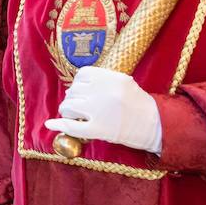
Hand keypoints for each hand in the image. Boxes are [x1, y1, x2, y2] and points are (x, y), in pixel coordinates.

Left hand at [45, 67, 161, 152]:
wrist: (156, 126)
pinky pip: (71, 126)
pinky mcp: (99, 130)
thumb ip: (103, 80)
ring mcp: (100, 111)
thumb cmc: (140, 104)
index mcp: (111, 78)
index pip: (82, 75)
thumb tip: (74, 87)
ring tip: (73, 115)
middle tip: (77, 106)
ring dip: (67, 110)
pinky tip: (50, 125)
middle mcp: (104, 92)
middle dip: (72, 98)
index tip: (80, 90)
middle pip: (74, 91)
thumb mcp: (125, 83)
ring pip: (69, 106)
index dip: (78, 83)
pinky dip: (58, 125)